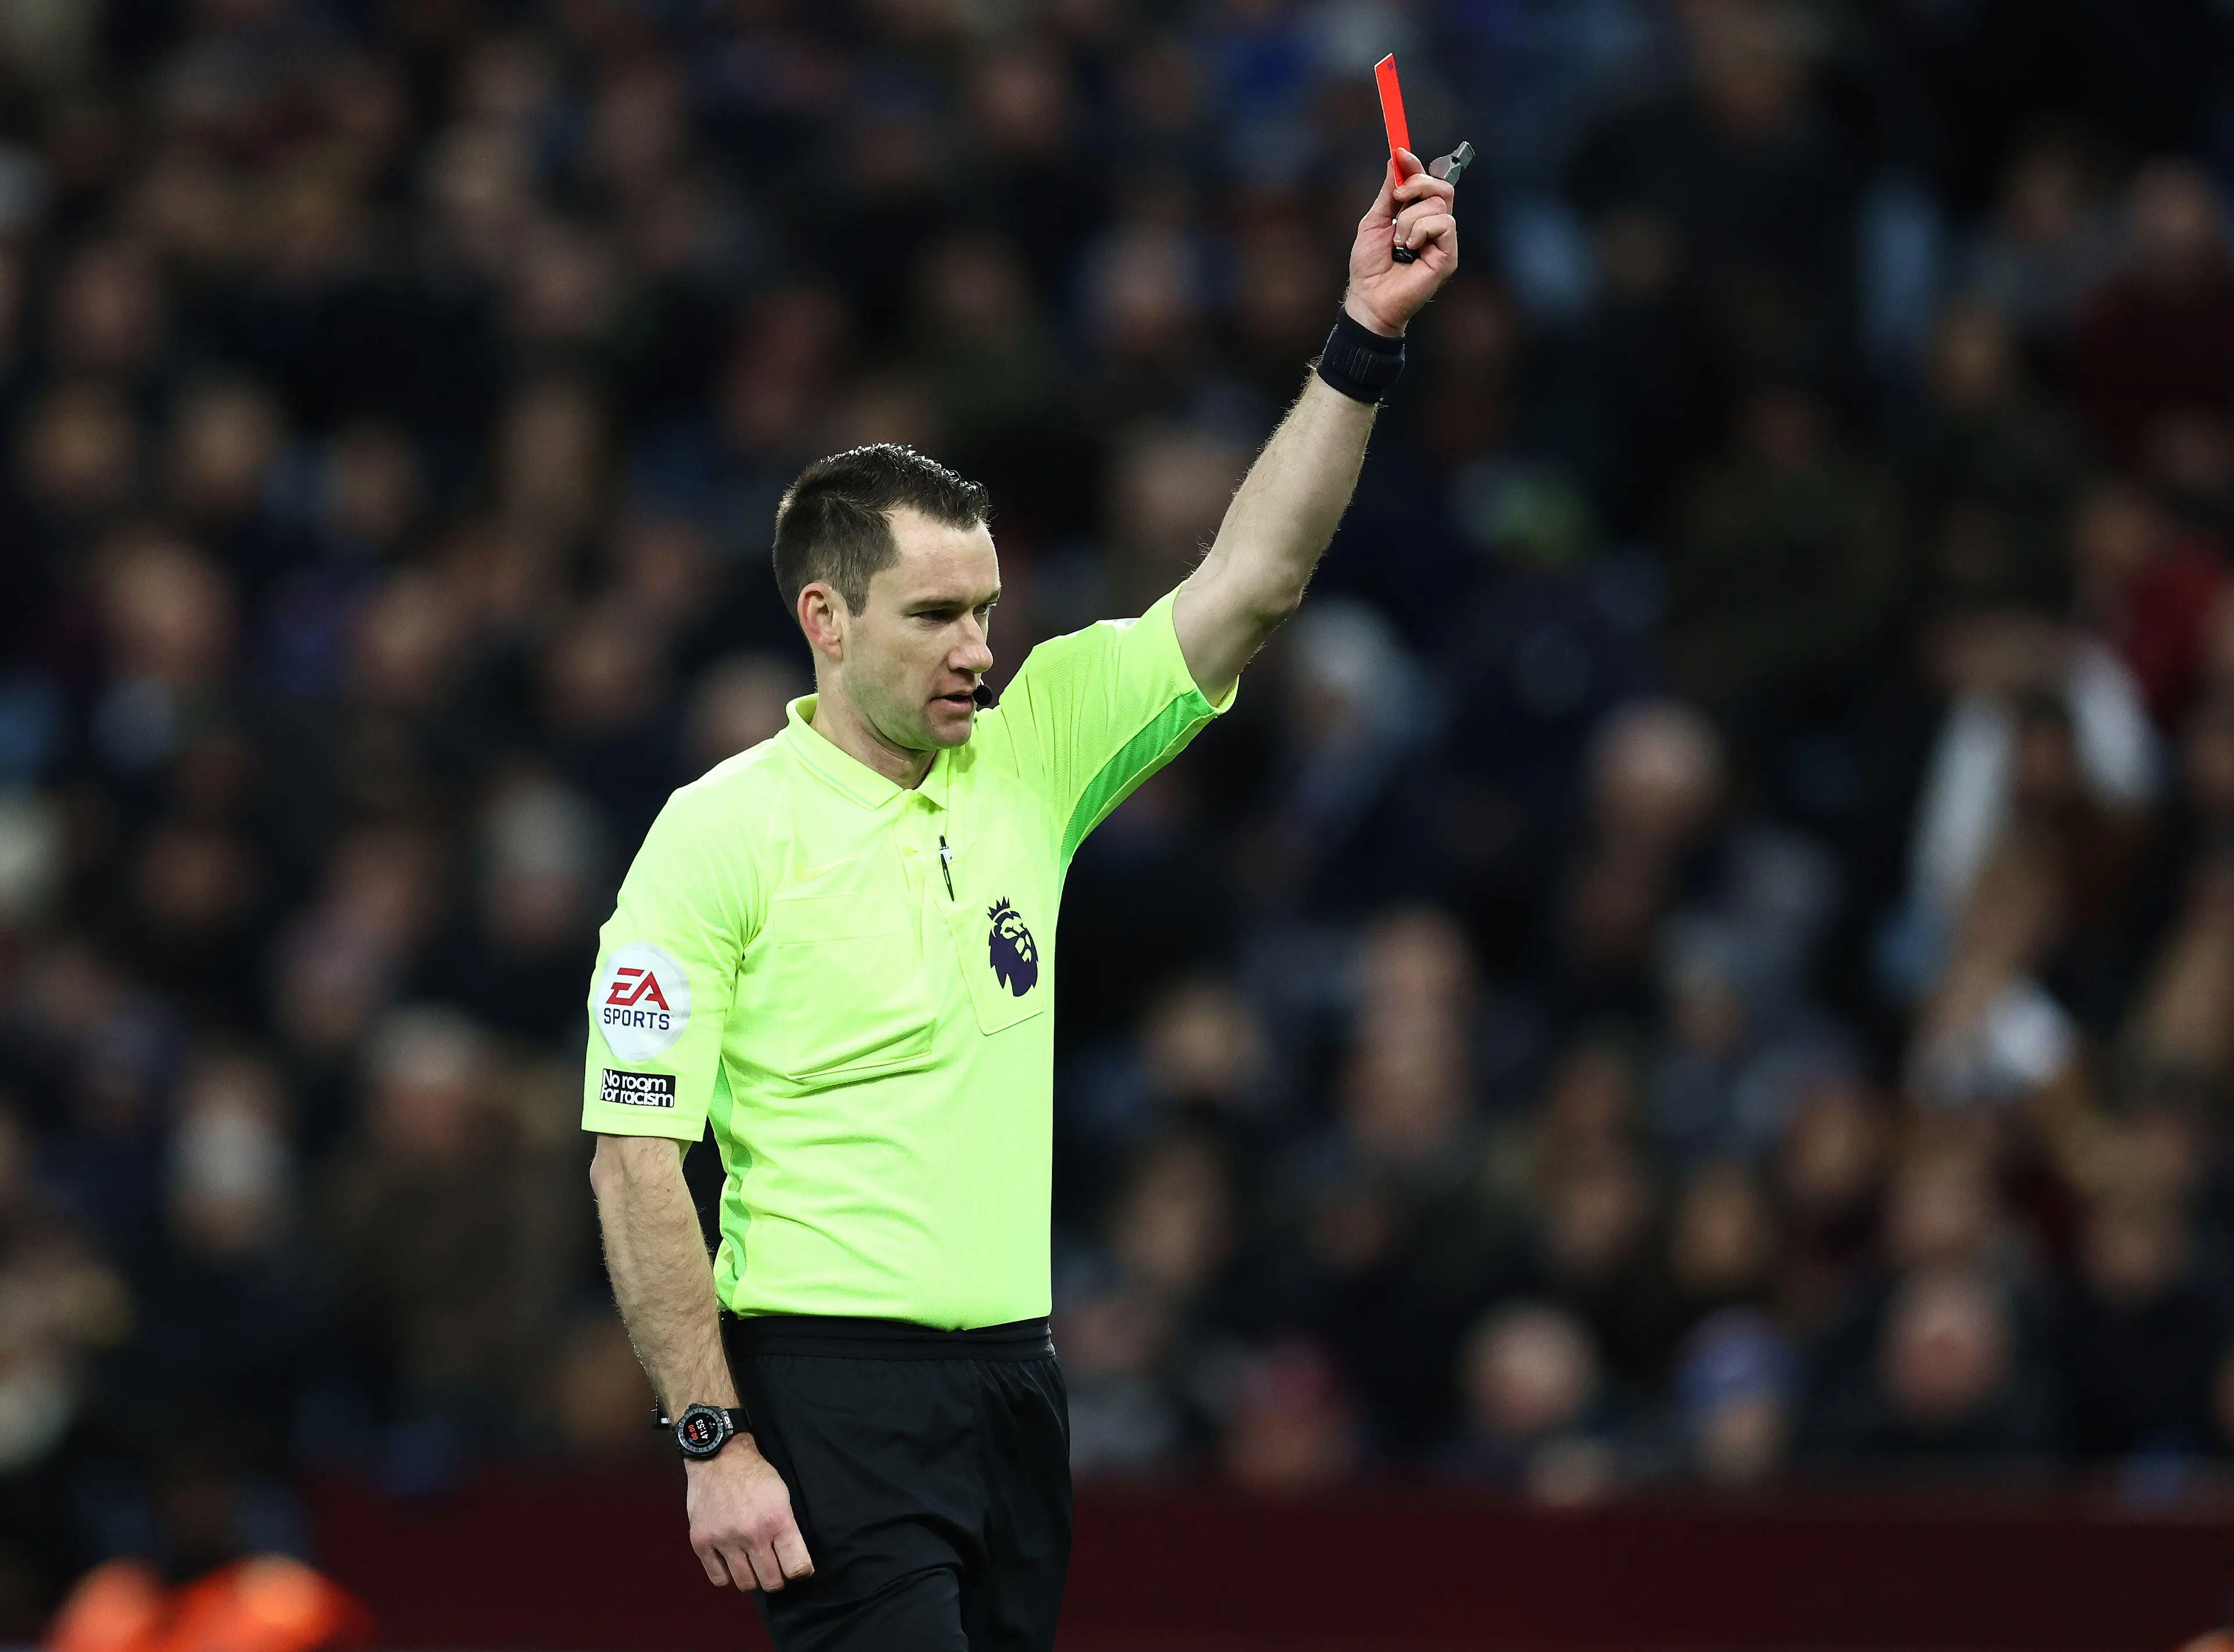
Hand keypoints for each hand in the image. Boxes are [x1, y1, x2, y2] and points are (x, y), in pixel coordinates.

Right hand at [686, 1437, 813, 1591]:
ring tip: (751, 1563)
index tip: (797, 1568)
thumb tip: (794, 1565)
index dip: (800, 1572)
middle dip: (776, 1578)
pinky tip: (731, 1562)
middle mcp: (752, 1533)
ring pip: (746, 1584)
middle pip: (771, 1582)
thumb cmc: (756, 1476)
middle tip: (773, 1567)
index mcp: (777, 1519)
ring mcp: (724, 1540)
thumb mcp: (783, 1496)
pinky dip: (727, 1575)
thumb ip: (788, 1530)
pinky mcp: (701, 1542)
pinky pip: (719, 1579)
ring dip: (752, 1578)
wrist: (719, 1458)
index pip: (797, 1567)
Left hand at [1343, 148, 1457, 337]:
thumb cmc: (1370, 265)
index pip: (1427, 183)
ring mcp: (1443, 240)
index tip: (1400, 153)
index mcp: (1417, 216)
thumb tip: (1397, 160)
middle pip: (1441, 187)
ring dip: (1410, 220)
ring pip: (1438, 205)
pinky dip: (1421, 230)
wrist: (1369, 297)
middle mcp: (1433, 225)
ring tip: (1398, 242)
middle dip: (1417, 185)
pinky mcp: (1448, 255)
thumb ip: (1389, 193)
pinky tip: (1410, 248)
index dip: (1416, 167)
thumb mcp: (1374, 221)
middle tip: (1397, 200)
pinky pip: (1444, 224)